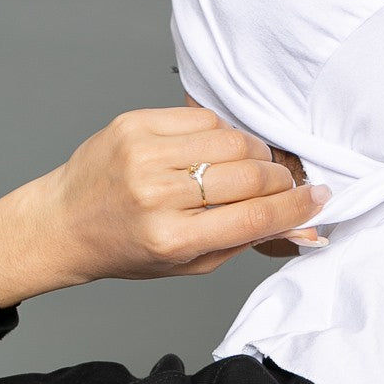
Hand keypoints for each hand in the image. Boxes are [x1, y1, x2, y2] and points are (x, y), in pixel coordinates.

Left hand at [0, 107, 330, 315]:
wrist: (64, 223)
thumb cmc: (126, 249)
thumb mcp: (188, 264)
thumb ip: (244, 242)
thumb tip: (301, 225)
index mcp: (171, 238)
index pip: (255, 217)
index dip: (297, 208)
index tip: (319, 200)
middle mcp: (157, 194)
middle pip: (250, 175)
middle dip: (281, 180)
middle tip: (286, 186)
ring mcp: (144, 154)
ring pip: (232, 141)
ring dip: (254, 154)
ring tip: (249, 169)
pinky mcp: (135, 124)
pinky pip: (202, 119)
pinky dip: (220, 134)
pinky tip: (214, 151)